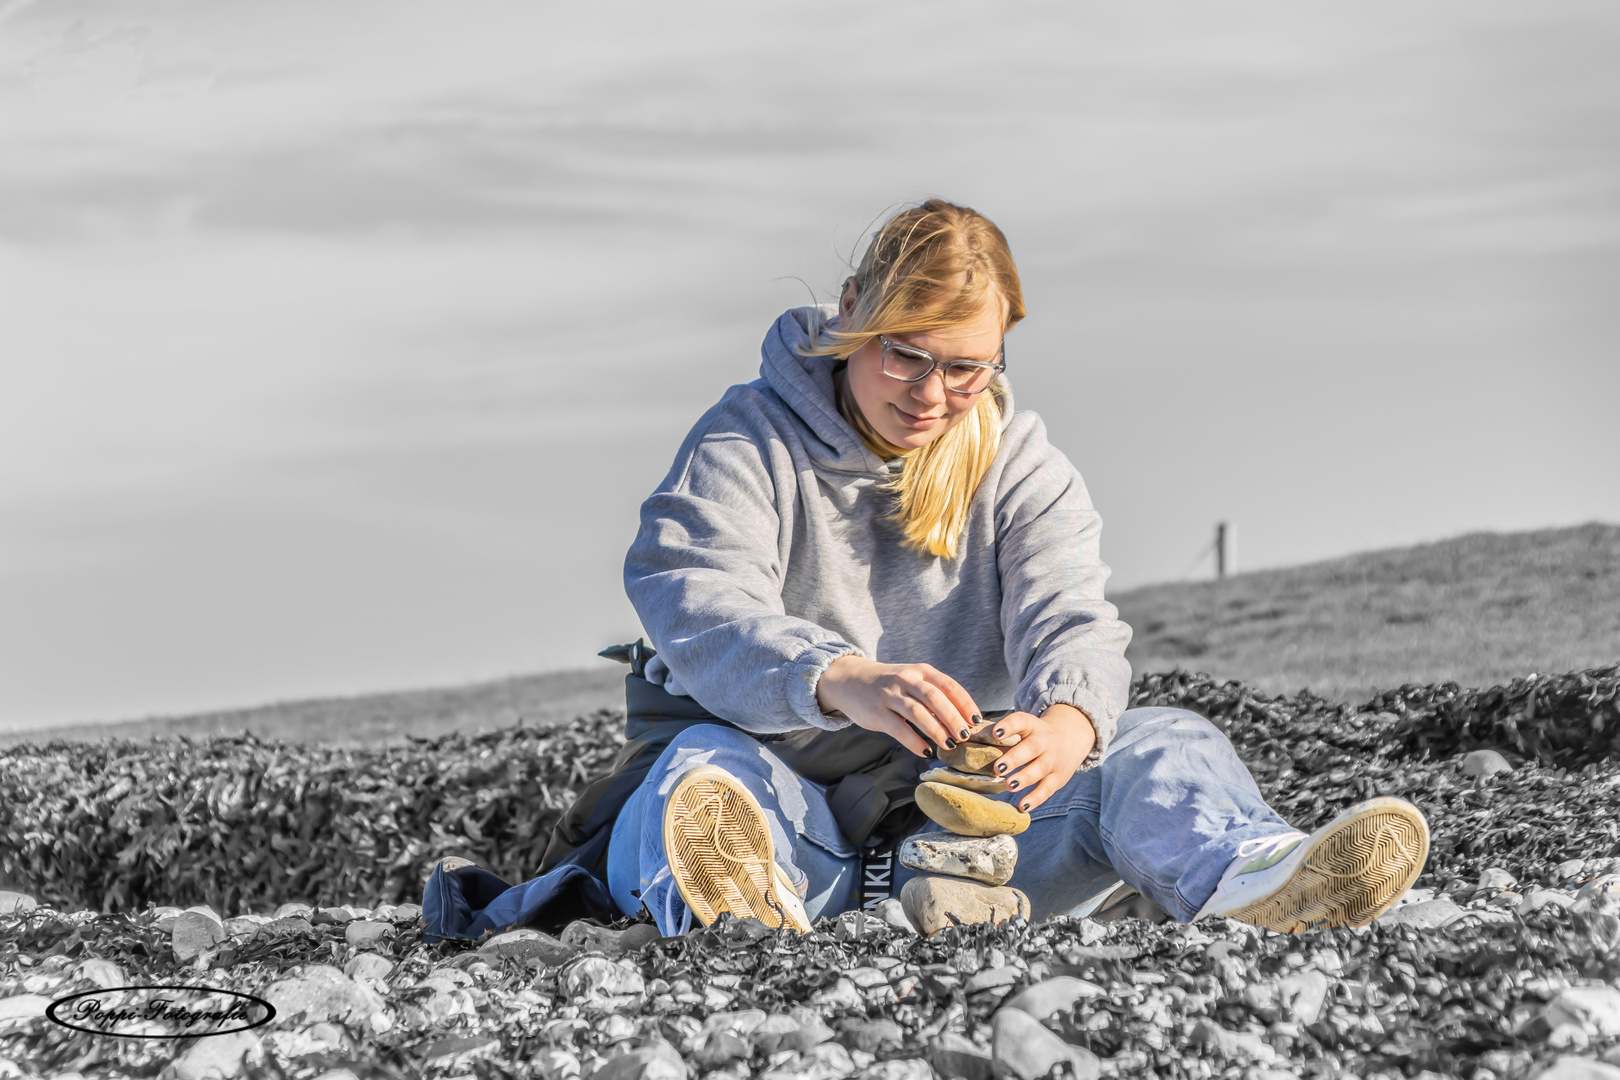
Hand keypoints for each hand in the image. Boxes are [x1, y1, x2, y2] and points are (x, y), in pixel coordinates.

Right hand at [816, 655, 981, 757]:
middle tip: (966, 736)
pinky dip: (914, 742)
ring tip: (949, 746)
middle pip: (935, 698)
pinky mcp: (876, 713)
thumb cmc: (889, 685)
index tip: (977, 720)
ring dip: (936, 731)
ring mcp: (889, 695)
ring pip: (918, 713)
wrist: (849, 680)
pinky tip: (925, 752)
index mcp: (920, 671)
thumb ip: (933, 696)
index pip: (948, 685)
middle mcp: (906, 679)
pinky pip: (899, 729)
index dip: (965, 703)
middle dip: (953, 719)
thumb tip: (962, 721)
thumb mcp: (912, 680)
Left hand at [986, 703, 1096, 812]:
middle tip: (998, 768)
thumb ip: (1002, 734)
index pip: (1021, 721)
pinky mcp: (1058, 778)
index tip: (996, 733)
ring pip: (1040, 769)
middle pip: (1031, 748)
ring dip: (1024, 778)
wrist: (1071, 738)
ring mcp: (1053, 760)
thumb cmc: (1034, 735)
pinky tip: (1023, 806)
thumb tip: (967, 739)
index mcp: (1032, 725)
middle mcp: (1045, 741)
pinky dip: (1036, 799)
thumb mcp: (1024, 728)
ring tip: (1009, 785)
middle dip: (1015, 758)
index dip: (1009, 726)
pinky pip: (1047, 789)